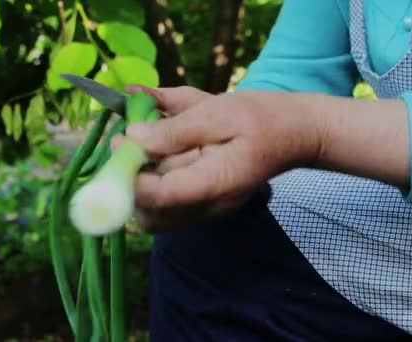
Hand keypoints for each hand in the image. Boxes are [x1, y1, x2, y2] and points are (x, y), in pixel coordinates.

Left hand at [122, 90, 321, 232]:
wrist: (293, 133)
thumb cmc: (259, 118)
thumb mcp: (216, 112)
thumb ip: (174, 128)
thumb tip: (132, 136)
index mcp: (215, 183)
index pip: (160, 196)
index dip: (130, 175)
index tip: (118, 142)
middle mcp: (208, 206)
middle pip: (150, 211)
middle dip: (128, 178)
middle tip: (124, 141)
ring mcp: (204, 210)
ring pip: (153, 214)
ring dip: (135, 183)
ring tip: (137, 146)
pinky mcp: (201, 204)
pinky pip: (164, 205)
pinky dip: (149, 182)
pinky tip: (152, 151)